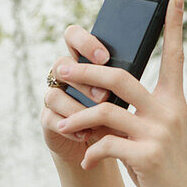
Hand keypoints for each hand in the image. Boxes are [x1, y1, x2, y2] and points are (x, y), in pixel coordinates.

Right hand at [40, 31, 116, 169]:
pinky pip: (51, 118)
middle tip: (104, 96)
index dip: (85, 42)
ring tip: (97, 122)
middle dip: (84, 80)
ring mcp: (54, 97)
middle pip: (61, 64)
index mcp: (82, 63)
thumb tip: (138, 69)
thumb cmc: (115, 117)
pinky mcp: (48, 120)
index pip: (73, 37)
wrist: (102, 149)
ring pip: (54, 94)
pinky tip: (85, 134)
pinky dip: (70, 127)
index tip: (104, 58)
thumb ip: (124, 82)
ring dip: (76, 107)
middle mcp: (64, 76)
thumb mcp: (124, 97)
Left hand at [51, 0, 186, 186]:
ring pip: (105, 109)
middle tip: (59, 70)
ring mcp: (159, 134)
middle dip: (84, 71)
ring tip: (63, 126)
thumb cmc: (167, 171)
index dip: (174, 26)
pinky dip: (91, 153)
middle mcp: (169, 112)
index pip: (175, 57)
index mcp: (174, 102)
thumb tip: (104, 100)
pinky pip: (106, 144)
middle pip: (120, 75)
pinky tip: (88, 162)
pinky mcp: (148, 157)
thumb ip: (139, 115)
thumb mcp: (158, 136)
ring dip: (77, 117)